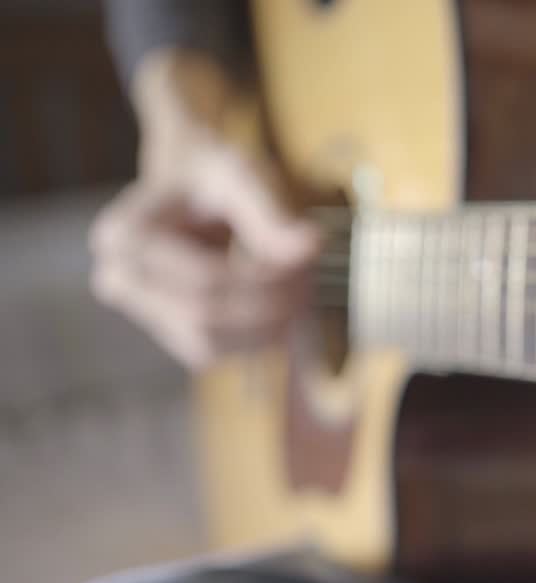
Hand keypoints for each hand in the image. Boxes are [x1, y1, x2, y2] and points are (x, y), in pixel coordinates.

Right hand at [90, 51, 319, 367]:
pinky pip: (220, 351)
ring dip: (266, 325)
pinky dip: (259, 334)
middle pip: (206, 317)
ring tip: (302, 286)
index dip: (264, 277)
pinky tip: (286, 302)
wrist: (193, 185)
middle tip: (311, 276)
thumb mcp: (242, 175)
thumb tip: (312, 246)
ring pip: (212, 344)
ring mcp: (144, 314)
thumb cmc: (214, 174)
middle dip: (267, 305)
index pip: (204, 279)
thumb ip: (272, 213)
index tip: (310, 256)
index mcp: (122, 237)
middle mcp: (118, 280)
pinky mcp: (172, 333)